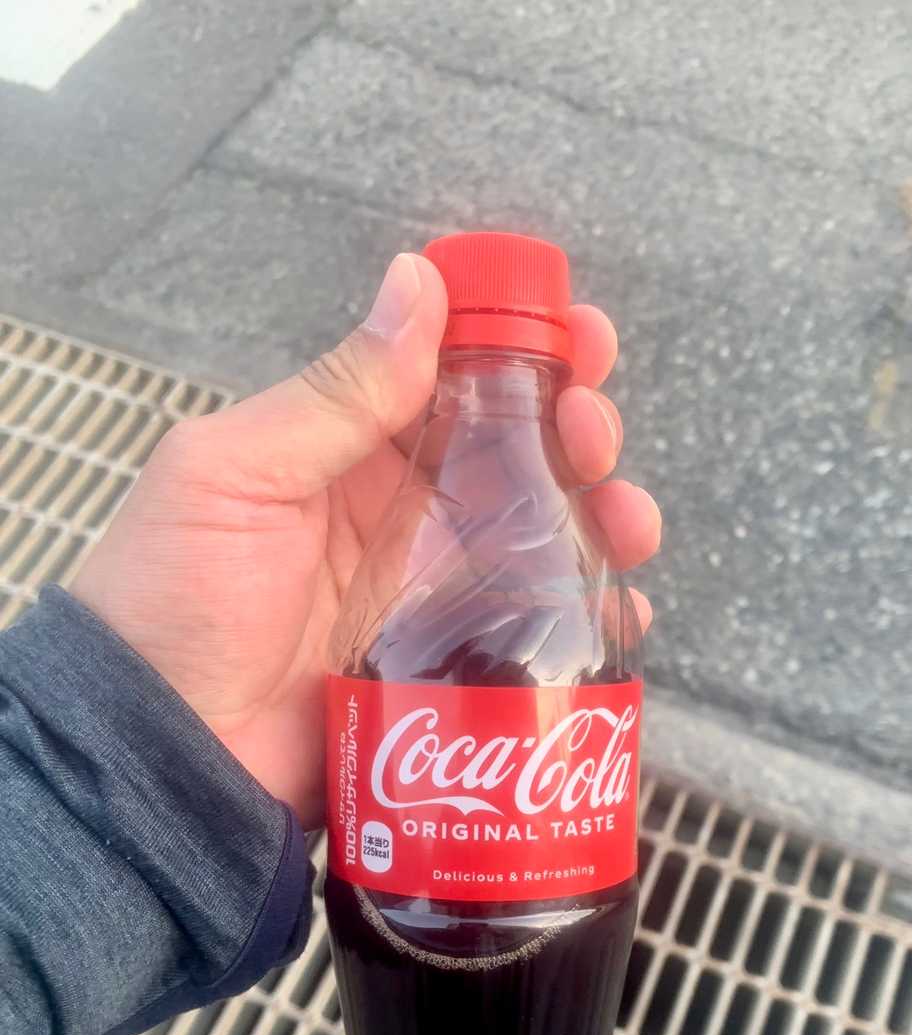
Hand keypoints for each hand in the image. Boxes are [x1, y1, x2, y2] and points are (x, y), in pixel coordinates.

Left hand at [71, 254, 660, 827]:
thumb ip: (335, 394)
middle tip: (592, 436)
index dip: (524, 347)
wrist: (162, 753)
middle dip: (577, 432)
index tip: (582, 335)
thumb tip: (418, 281)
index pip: (455, 379)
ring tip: (628, 526)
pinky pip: (540, 637)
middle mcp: (405, 517)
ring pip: (546, 540)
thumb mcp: (235, 476)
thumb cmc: (172, 599)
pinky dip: (592, 620)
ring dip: (604, 518)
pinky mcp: (453, 671)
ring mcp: (436, 597)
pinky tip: (619, 610)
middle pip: (520, 456)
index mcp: (352, 454)